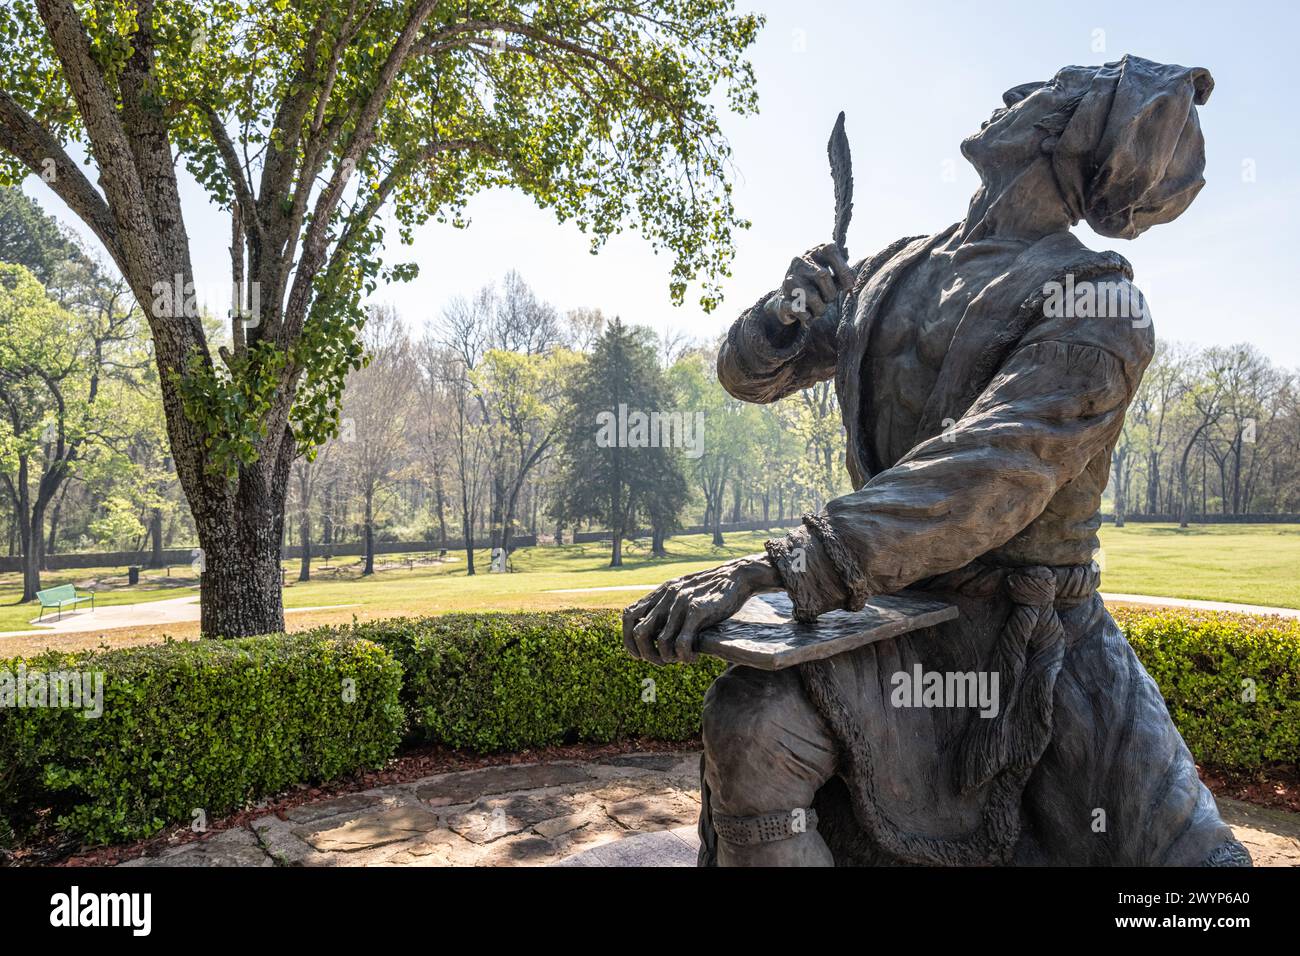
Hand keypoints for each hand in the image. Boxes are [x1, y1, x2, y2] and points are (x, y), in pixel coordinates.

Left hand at [622, 554, 779, 665]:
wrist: (737, 576)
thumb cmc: (711, 590)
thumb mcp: (683, 592)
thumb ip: (667, 605)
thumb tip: (653, 629)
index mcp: (660, 593)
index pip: (628, 616)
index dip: (628, 639)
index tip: (639, 654)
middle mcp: (666, 597)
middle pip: (639, 633)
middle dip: (646, 654)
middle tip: (661, 662)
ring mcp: (681, 603)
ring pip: (660, 641)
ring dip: (667, 658)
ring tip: (680, 659)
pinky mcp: (697, 611)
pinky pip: (681, 643)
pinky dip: (683, 656)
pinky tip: (692, 658)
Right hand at [766, 242, 855, 325]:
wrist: (788, 301)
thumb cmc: (817, 286)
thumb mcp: (833, 275)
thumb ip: (844, 273)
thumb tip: (852, 275)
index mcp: (814, 252)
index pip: (830, 250)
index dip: (843, 268)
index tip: (850, 285)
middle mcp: (800, 262)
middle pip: (823, 275)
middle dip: (831, 293)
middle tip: (829, 300)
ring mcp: (789, 280)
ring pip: (813, 297)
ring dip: (821, 309)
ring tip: (818, 310)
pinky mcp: (782, 299)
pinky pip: (800, 311)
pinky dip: (808, 318)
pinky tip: (807, 317)